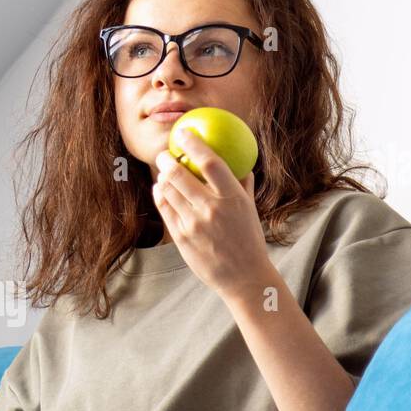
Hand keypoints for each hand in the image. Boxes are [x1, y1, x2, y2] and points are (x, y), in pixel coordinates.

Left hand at [153, 127, 272, 301]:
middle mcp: (211, 209)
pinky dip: (160, 195)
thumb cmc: (249, 240)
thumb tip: (239, 162)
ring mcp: (193, 224)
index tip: (184, 132)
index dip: (194, 144)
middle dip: (167, 160)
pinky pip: (164, 209)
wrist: (244, 278)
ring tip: (163, 171)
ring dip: (162, 177)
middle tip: (165, 154)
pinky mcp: (181, 237)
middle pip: (180, 175)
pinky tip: (160, 189)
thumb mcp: (251, 210)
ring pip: (168, 191)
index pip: (210, 162)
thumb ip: (242, 185)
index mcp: (233, 198)